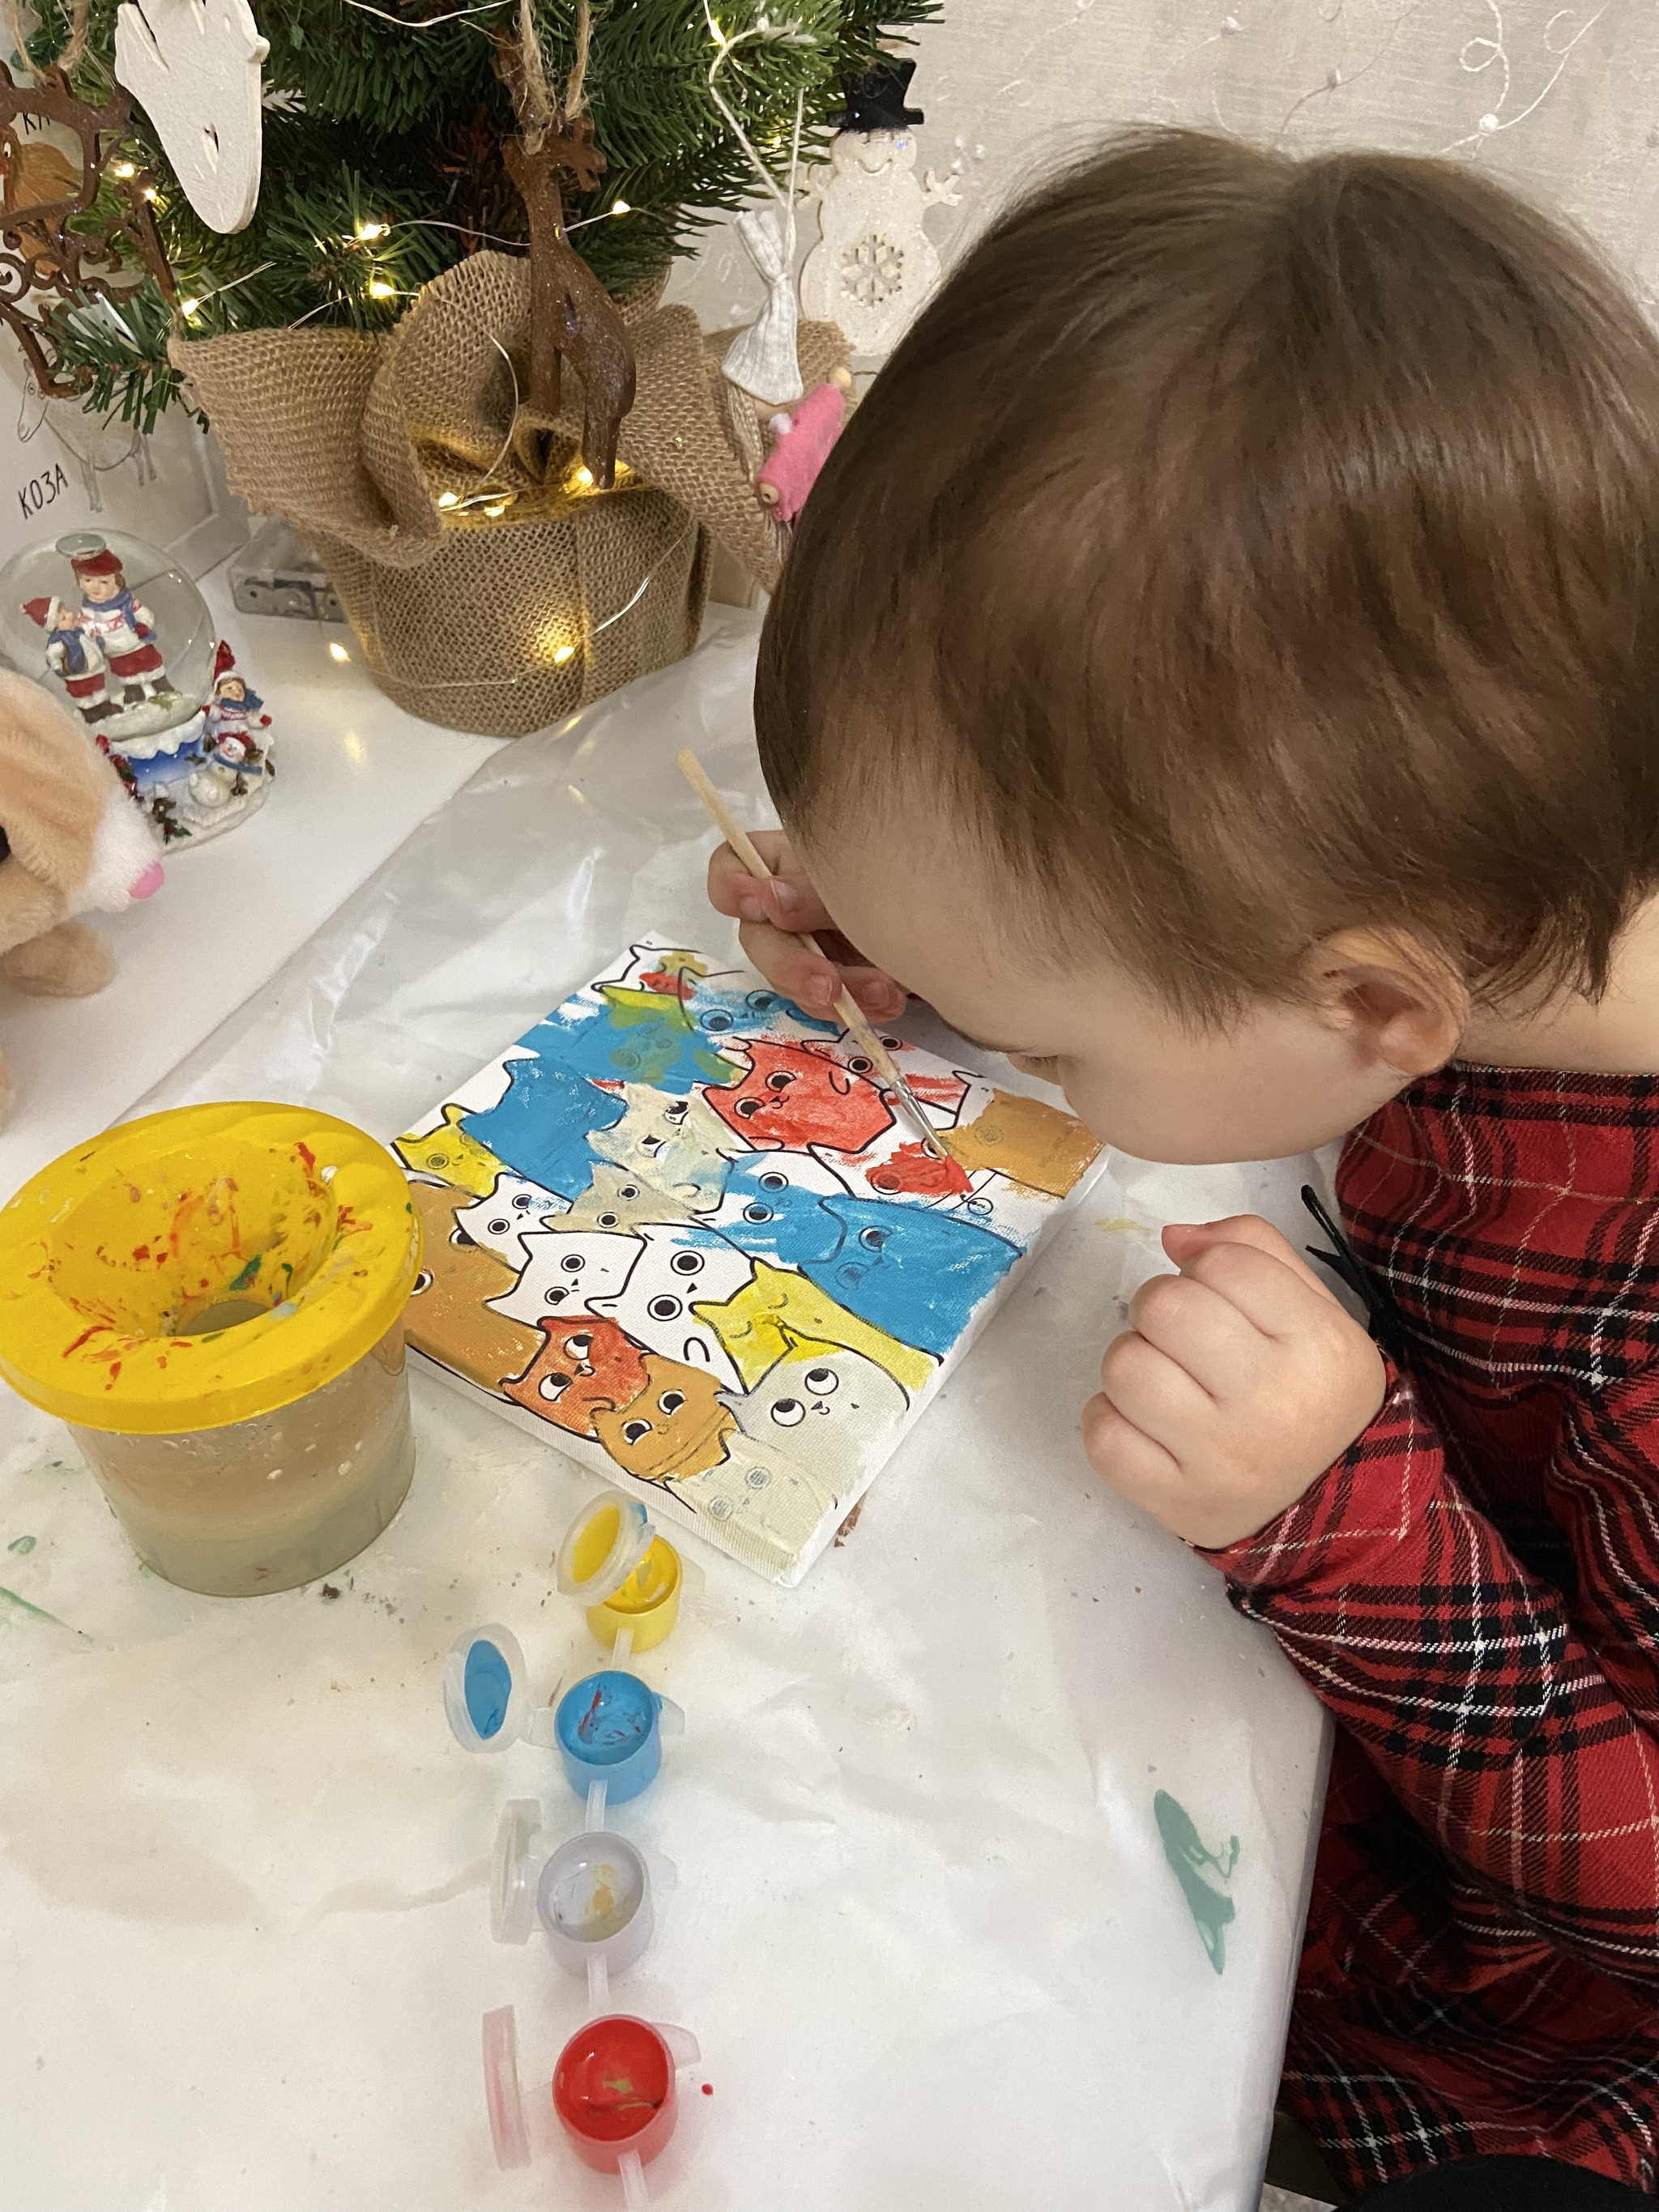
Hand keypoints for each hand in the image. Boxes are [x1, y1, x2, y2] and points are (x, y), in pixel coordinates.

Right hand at [705, 827, 903, 1020]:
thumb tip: (770, 900)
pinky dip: (857, 1008)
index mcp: (781, 865)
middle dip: (792, 968)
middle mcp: (784, 909)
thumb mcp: (856, 875)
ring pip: (794, 982)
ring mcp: (807, 947)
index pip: (730, 870)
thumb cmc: (900, 870)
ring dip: (836, 996)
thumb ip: (810, 890)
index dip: (734, 889)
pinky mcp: (833, 980)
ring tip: (886, 994)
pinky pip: (828, 1004)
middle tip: (829, 986)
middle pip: (759, 940)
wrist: (948, 908)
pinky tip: (891, 1002)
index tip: (760, 906)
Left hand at [1083, 1214, 1385, 1549]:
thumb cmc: (1310, 1390)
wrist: (1333, 1502)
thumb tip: (1174, 1236)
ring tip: (1162, 1379)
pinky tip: (1142, 1422)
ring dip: (1130, 1363)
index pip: (1226, 1264)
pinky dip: (1109, 1419)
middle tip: (1178, 1334)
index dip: (1204, 1264)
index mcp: (1316, 1343)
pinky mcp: (1178, 1501)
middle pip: (1165, 1307)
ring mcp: (1221, 1459)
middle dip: (1159, 1306)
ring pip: (1125, 1368)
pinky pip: (1103, 1437)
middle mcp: (1271, 1401)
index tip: (1214, 1292)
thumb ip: (1253, 1250)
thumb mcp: (1314, 1311)